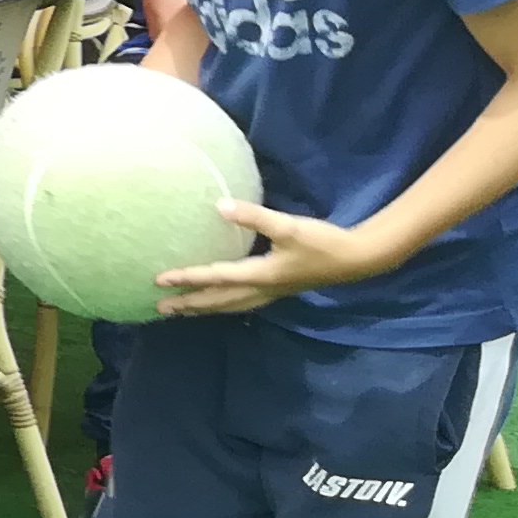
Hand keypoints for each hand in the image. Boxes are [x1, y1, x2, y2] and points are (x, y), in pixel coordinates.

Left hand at [153, 200, 396, 317]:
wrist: (357, 259)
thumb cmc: (322, 242)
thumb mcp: (288, 226)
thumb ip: (254, 217)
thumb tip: (220, 206)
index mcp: (261, 275)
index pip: (216, 278)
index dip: (187, 278)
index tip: (159, 280)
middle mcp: (262, 289)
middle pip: (218, 301)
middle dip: (189, 304)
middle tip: (160, 308)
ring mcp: (272, 292)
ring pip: (230, 306)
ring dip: (205, 308)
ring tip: (182, 311)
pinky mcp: (280, 289)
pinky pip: (243, 303)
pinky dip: (224, 305)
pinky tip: (220, 302)